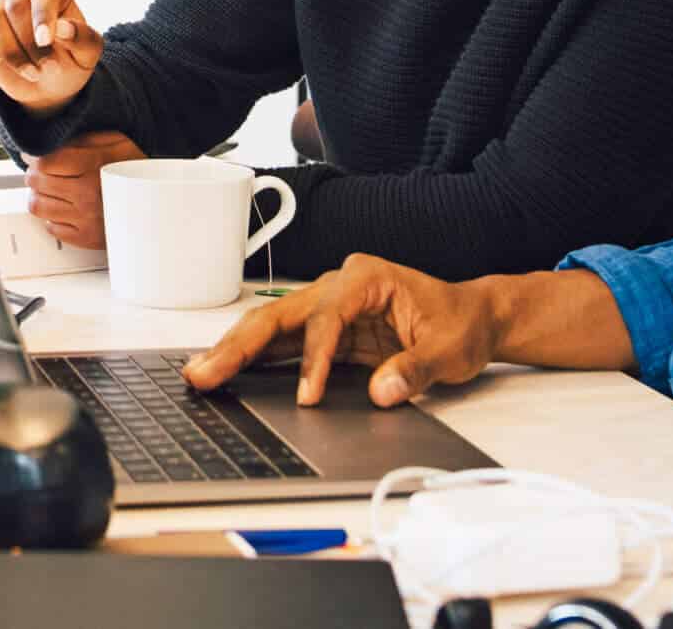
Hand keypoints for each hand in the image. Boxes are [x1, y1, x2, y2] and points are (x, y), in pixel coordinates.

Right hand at [0, 0, 104, 113]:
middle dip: (29, 43)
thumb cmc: (71, 61)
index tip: (45, 41)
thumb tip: (62, 28)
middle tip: (45, 67)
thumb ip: (81, 37)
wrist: (49, 84)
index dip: (43, 15)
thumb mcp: (88, 53)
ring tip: (32, 72)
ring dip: (11, 52)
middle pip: (14, 5)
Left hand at [25, 131, 144, 247]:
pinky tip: (65, 208)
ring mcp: (85, 218)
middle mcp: (87, 194)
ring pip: (38, 207)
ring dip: (39, 195)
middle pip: (37, 183)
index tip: (35, 158)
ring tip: (49, 190)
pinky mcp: (86, 237)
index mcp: (93, 166)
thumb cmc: (135, 168)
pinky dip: (53, 217)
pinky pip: (52, 228)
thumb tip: (48, 143)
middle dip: (34, 175)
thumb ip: (81, 140)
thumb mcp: (114, 141)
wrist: (158, 199)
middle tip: (40, 172)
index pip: (45, 163)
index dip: (35, 158)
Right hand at [181, 254, 500, 408]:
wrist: (473, 318)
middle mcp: (338, 285)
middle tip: (204, 372)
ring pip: (270, 327)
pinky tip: (226, 372)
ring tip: (200, 374)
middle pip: (279, 314)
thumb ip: (415, 369)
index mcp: (365, 277)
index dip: (313, 357)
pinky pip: (282, 344)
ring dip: (235, 352)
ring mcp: (326, 306)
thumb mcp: (450, 350)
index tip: (308, 395)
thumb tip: (382, 391)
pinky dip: (253, 359)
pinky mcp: (324, 330)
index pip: (326, 316)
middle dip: (239, 345)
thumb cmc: (461, 324)